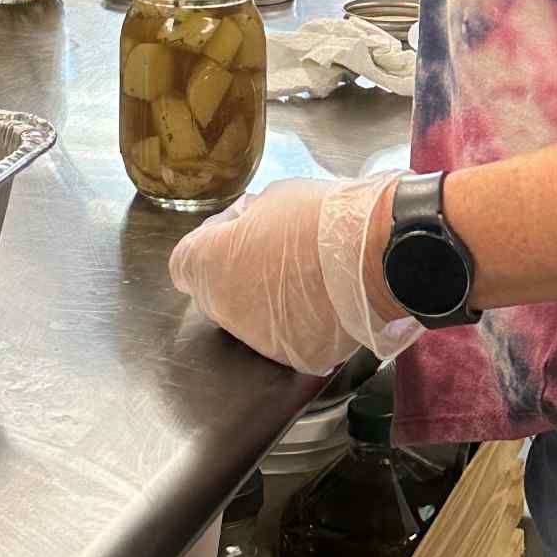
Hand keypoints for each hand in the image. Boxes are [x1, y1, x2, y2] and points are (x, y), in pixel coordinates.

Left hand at [168, 173, 417, 373]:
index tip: (236, 230)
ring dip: (263, 299)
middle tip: (272, 248)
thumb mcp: (271, 199)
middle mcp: (225, 310)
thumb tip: (244, 229)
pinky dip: (295, 321)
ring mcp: (258, 340)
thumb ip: (245, 221)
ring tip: (303, 275)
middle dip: (234, 270)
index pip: (183, 264)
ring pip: (249, 318)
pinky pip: (284, 336)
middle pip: (214, 292)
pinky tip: (321, 299)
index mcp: (211, 265)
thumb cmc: (318, 218)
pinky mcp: (293, 358)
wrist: (373, 258)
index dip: (209, 243)